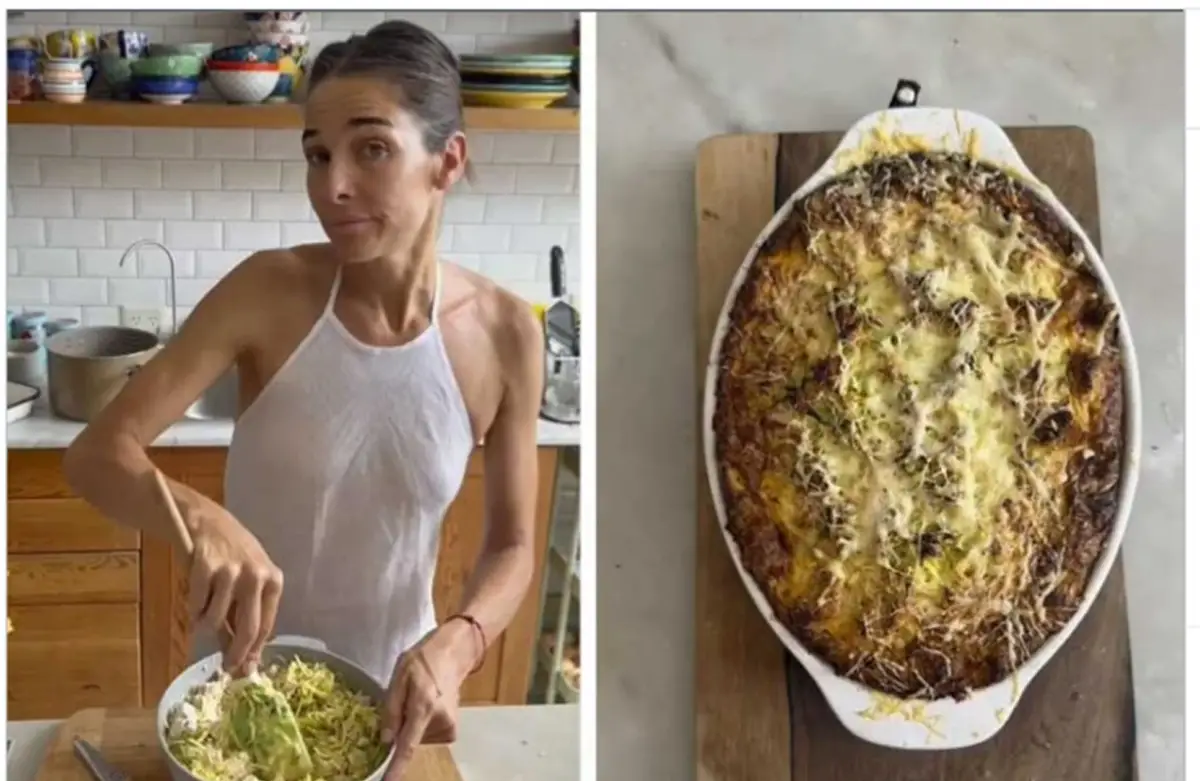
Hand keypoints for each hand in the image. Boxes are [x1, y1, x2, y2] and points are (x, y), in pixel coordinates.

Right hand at [185, 496, 282, 674]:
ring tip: (203, 611)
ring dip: (205, 624)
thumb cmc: (232, 556)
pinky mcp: (205, 567)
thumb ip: (247, 617)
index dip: (253, 652)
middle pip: (247, 629)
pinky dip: (193, 608)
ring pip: (215, 620)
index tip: (244, 670)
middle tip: (225, 666)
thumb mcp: (248, 583)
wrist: (207, 521)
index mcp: (273, 581)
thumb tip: (245, 661)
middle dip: (235, 653)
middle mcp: (257, 576)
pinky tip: (195, 596)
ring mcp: (231, 571)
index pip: (266, 626)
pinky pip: (196, 605)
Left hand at [382, 620, 477, 780]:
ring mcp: (449, 726)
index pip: (408, 746)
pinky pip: (428, 737)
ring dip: (412, 726)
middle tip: (405, 701)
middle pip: (409, 740)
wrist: (453, 653)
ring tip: (417, 700)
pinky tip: (427, 708)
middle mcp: (440, 721)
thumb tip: (386, 741)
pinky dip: (422, 728)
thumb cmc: (422, 660)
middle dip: (401, 727)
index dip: (396, 768)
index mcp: (423, 707)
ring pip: (418, 739)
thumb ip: (391, 709)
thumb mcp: (399, 676)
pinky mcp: (452, 729)